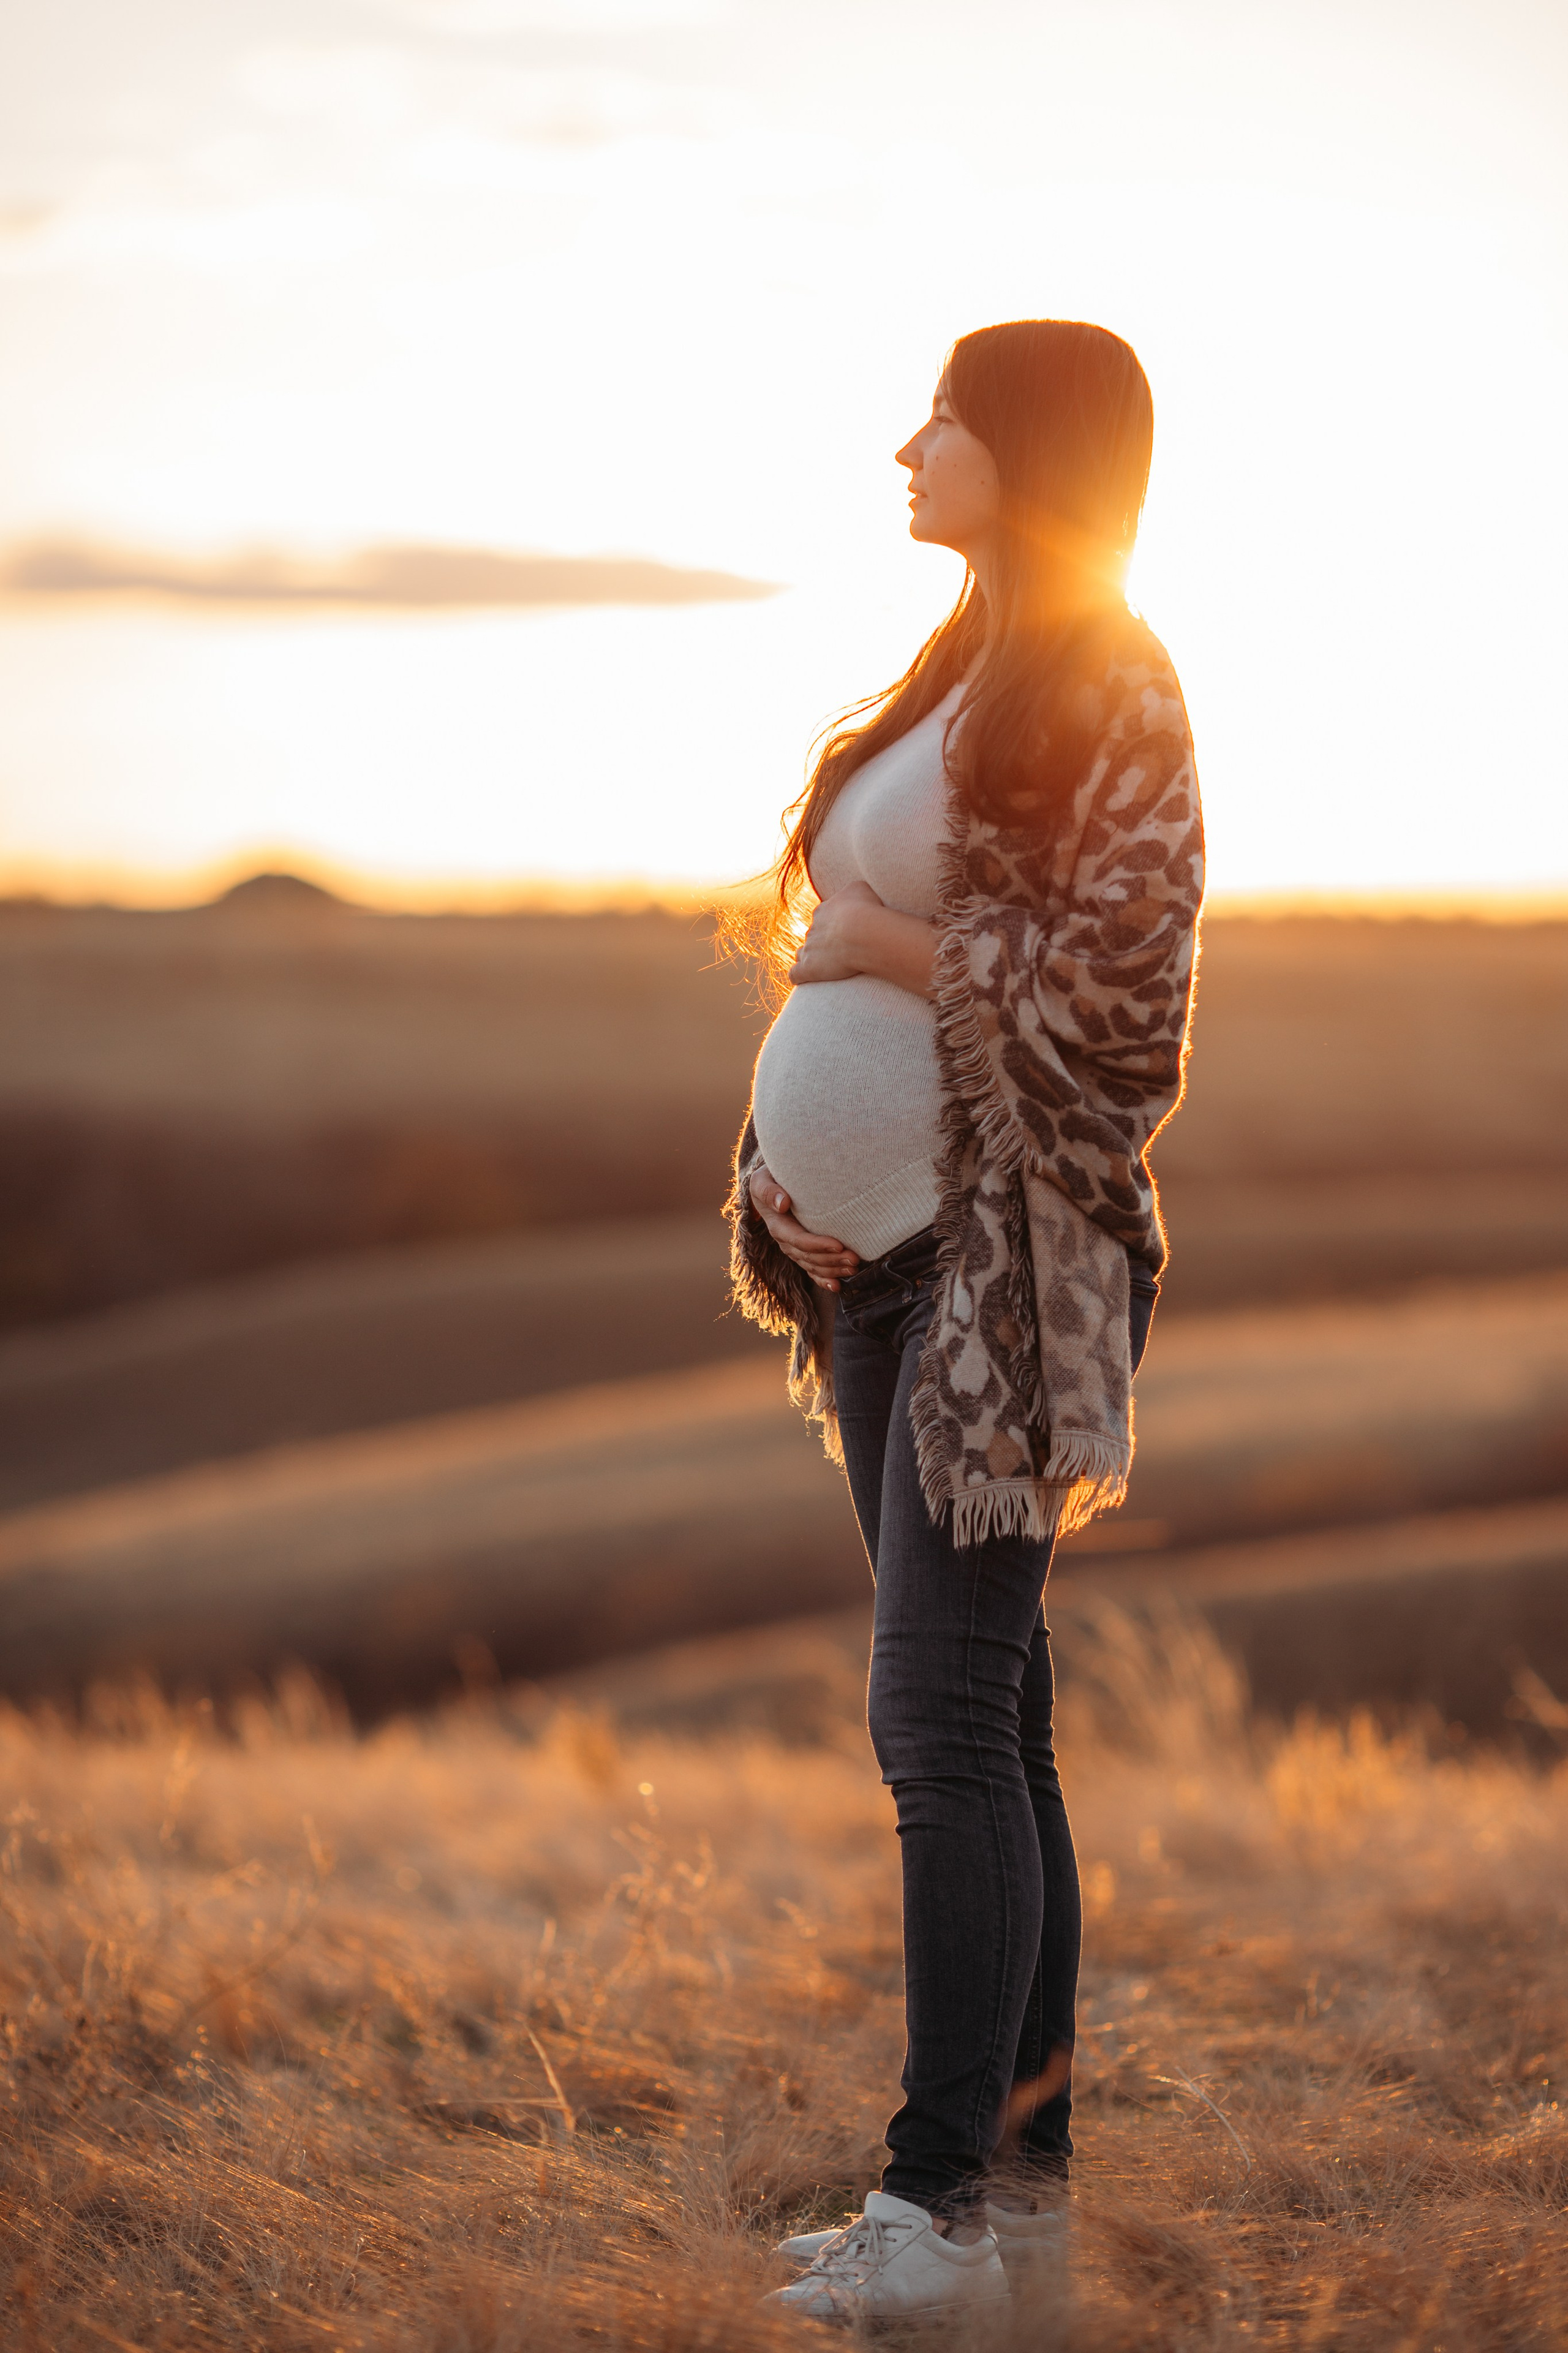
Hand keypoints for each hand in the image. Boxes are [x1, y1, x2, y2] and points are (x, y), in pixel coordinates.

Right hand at [748, 1161, 858, 1292]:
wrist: (771, 1185)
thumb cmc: (770, 1179)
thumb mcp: (762, 1180)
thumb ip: (769, 1190)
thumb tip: (782, 1203)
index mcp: (778, 1226)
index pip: (799, 1240)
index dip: (818, 1245)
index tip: (839, 1244)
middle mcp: (785, 1241)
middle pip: (809, 1257)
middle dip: (832, 1260)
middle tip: (854, 1258)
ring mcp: (794, 1249)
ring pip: (813, 1266)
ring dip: (833, 1270)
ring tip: (854, 1268)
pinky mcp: (802, 1251)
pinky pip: (812, 1270)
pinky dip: (824, 1279)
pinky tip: (838, 1286)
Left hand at [790, 879, 936, 997]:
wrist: (862, 931)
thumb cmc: (867, 908)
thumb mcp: (861, 887)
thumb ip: (853, 890)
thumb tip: (855, 894)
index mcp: (823, 911)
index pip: (822, 917)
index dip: (834, 926)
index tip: (848, 932)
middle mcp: (812, 928)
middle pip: (813, 935)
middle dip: (823, 943)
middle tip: (843, 951)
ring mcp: (808, 949)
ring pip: (801, 953)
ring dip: (810, 958)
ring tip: (824, 967)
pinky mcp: (807, 968)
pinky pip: (795, 974)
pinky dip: (799, 977)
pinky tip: (806, 980)